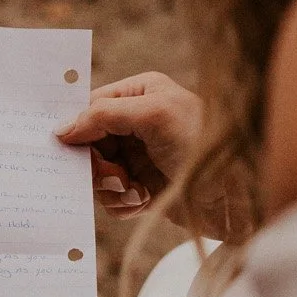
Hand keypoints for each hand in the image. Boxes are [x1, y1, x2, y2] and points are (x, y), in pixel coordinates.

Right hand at [55, 72, 204, 218]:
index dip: (77, 128)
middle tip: (116, 176)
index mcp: (141, 93)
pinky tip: (143, 201)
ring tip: (134, 191)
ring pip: (97, 174)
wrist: (233, 199)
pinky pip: (111, 197)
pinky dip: (122, 203)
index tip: (66, 148)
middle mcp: (137, 123)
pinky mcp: (142, 187)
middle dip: (98, 165)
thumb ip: (104, 115)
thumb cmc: (201, 145)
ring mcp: (139, 156)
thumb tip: (62, 129)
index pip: (91, 106)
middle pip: (89, 144)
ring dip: (111, 188)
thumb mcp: (152, 116)